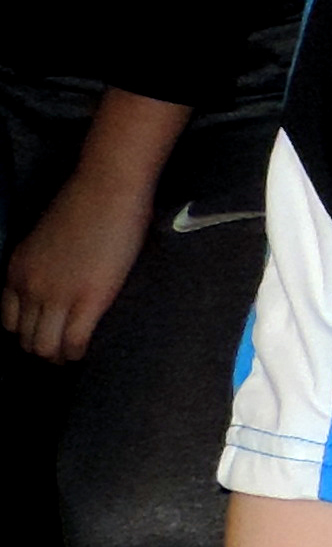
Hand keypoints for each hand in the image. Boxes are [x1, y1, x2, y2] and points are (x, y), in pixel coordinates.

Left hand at [4, 168, 152, 360]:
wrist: (106, 189)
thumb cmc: (85, 203)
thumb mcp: (45, 237)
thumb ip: (45, 263)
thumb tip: (62, 277)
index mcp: (17, 270)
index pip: (9, 320)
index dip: (25, 333)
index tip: (41, 335)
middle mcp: (29, 287)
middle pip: (25, 337)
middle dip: (41, 349)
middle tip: (59, 352)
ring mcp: (57, 295)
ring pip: (45, 346)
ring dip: (58, 356)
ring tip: (71, 356)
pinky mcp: (88, 300)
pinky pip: (74, 341)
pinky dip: (78, 352)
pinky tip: (85, 351)